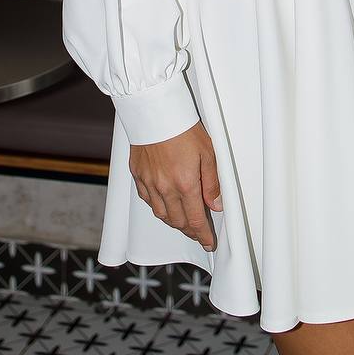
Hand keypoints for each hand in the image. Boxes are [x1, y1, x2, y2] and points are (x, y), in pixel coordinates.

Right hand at [128, 121, 222, 250]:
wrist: (155, 111)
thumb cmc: (183, 127)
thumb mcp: (208, 152)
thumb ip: (212, 182)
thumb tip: (216, 205)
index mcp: (185, 184)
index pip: (195, 219)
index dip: (203, 235)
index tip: (209, 243)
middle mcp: (165, 188)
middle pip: (177, 221)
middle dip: (190, 230)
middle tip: (198, 232)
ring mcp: (149, 183)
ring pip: (161, 214)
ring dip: (173, 221)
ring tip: (183, 221)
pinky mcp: (137, 175)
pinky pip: (147, 200)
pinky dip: (157, 207)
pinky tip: (164, 204)